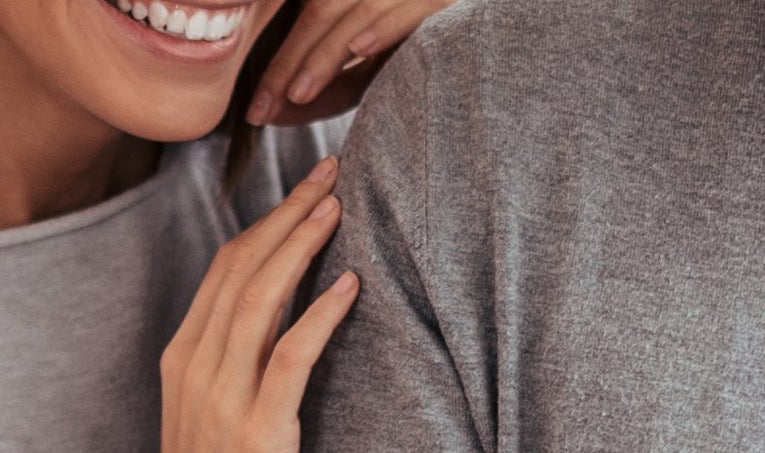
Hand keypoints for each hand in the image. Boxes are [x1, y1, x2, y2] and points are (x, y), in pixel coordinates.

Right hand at [155, 158, 357, 452]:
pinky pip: (290, 358)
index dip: (268, 223)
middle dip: (289, 215)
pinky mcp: (261, 433)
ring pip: (262, 299)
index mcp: (185, 358)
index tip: (308, 190)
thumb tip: (281, 340)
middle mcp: (198, 366)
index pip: (226, 270)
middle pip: (243, 268)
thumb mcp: (219, 425)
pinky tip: (350, 285)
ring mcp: (224, 397)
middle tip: (334, 173)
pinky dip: (319, 316)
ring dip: (304, 247)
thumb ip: (240, 376)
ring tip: (340, 206)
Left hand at [248, 0, 455, 123]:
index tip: (253, 110)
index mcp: (356, 0)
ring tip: (298, 93)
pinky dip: (383, 28)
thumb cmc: (430, 60)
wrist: (495, 45)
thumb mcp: (370, 76)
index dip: (276, 65)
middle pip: (321, 16)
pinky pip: (407, 11)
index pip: (306, 24)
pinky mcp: (440, 0)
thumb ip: (329, 88)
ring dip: (325, 54)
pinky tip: (359, 50)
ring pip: (355, 15)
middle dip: (288, 64)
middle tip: (262, 108)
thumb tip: (277, 114)